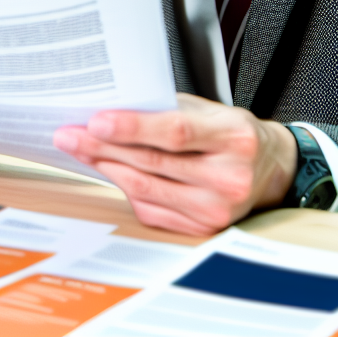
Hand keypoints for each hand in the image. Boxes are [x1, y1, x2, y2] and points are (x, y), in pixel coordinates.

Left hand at [52, 93, 297, 235]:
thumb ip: (167, 109)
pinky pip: (150, 208)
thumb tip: (112, 108)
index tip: (96, 121)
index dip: (132, 127)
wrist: (269, 169)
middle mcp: (228, 177)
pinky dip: (123, 187)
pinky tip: (107, 170)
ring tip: (79, 149)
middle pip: (152, 162)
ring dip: (105, 167)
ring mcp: (216, 208)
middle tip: (69, 134)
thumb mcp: (210, 110)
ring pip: (145, 187)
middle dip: (103, 147)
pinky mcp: (202, 228)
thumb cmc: (232, 134)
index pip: (175, 132)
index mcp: (233, 138)